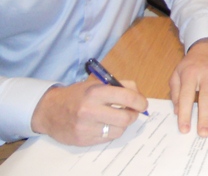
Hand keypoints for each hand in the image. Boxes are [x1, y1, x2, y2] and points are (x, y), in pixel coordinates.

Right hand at [30, 78, 146, 145]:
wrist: (49, 110)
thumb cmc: (78, 95)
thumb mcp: (97, 84)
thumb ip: (120, 86)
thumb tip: (139, 97)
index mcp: (95, 92)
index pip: (127, 97)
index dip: (140, 101)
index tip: (143, 104)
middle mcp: (90, 110)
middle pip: (126, 118)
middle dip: (133, 115)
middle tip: (132, 112)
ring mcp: (86, 127)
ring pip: (119, 130)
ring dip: (122, 124)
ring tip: (116, 118)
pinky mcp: (83, 140)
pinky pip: (108, 138)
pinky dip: (111, 131)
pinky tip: (104, 125)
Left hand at [170, 38, 207, 136]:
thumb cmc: (191, 64)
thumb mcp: (177, 73)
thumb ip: (175, 92)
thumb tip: (177, 112)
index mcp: (190, 74)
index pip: (186, 96)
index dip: (185, 114)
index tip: (185, 129)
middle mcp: (206, 74)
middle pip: (206, 98)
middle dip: (205, 117)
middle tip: (204, 133)